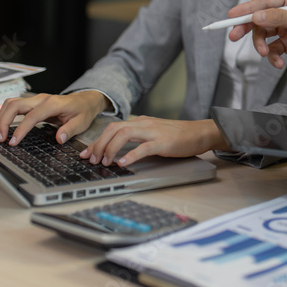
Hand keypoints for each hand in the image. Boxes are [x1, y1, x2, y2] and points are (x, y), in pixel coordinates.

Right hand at [0, 91, 109, 145]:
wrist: (85, 100)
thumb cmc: (83, 111)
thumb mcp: (82, 122)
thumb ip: (70, 130)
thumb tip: (59, 139)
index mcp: (53, 104)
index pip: (32, 116)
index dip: (20, 129)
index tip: (13, 142)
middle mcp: (42, 99)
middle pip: (15, 105)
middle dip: (4, 121)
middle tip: (0, 139)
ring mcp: (36, 99)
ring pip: (12, 103)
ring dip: (2, 117)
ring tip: (0, 135)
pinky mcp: (33, 103)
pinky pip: (15, 106)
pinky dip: (6, 115)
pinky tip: (4, 127)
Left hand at [79, 118, 227, 166]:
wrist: (200, 133)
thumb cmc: (179, 136)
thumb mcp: (154, 133)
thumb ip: (138, 138)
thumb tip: (118, 150)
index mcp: (141, 122)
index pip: (113, 128)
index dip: (97, 141)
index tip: (86, 153)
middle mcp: (145, 124)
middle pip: (114, 129)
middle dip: (99, 144)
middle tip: (92, 159)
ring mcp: (154, 132)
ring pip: (125, 134)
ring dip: (111, 148)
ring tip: (105, 162)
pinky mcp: (164, 142)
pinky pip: (144, 147)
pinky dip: (131, 155)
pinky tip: (123, 163)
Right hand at [227, 0, 286, 72]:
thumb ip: (280, 17)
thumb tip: (256, 15)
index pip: (264, 1)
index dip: (246, 9)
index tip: (230, 17)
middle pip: (260, 17)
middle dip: (247, 28)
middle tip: (233, 37)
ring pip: (264, 34)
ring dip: (261, 45)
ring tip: (266, 54)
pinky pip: (273, 49)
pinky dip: (272, 56)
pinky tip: (278, 63)